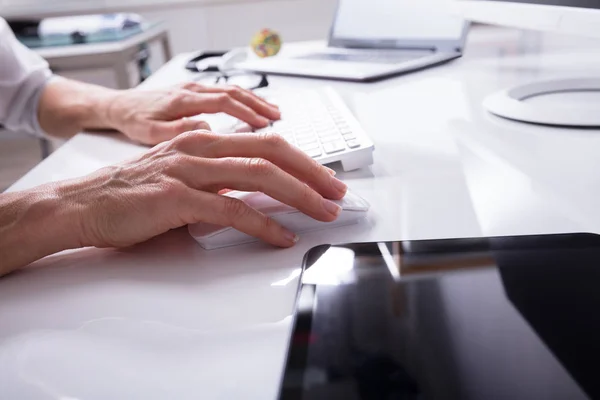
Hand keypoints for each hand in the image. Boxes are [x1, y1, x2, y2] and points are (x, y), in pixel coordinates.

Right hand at [54, 131, 346, 249]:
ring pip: (257, 176)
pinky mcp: (176, 198)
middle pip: (270, 152)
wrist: (85, 204)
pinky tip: (281, 236)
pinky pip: (230, 210)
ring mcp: (188, 171)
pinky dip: (262, 224)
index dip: (302, 160)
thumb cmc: (135, 194)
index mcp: (205, 142)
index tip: (325, 179)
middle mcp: (200, 149)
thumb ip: (222, 184)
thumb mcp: (186, 180)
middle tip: (336, 193)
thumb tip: (261, 200)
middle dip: (311, 173)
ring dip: (297, 196)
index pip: (266, 143)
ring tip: (322, 212)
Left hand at [105, 82, 280, 144]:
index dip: (245, 112)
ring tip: (273, 112)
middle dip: (258, 104)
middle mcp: (191, 90)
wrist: (118, 106)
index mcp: (183, 100)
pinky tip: (253, 107)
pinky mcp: (195, 91)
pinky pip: (225, 91)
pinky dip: (243, 98)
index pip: (222, 101)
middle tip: (277, 117)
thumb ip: (177, 131)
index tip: (262, 124)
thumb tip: (207, 128)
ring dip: (254, 100)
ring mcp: (194, 89)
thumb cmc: (133, 120)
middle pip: (233, 92)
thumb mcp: (149, 133)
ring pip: (232, 89)